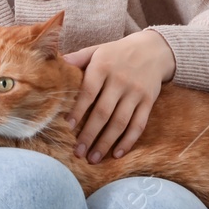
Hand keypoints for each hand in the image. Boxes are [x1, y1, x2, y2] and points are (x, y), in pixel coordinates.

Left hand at [60, 29, 175, 163]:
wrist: (153, 49)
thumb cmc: (117, 52)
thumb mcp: (97, 50)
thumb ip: (77, 58)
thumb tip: (54, 63)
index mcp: (103, 67)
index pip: (88, 92)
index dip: (78, 110)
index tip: (68, 127)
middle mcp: (120, 80)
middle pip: (103, 112)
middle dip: (89, 135)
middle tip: (78, 152)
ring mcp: (136, 92)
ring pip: (120, 122)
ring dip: (106, 143)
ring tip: (93, 158)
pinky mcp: (148, 101)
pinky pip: (139, 125)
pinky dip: (128, 141)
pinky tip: (117, 154)